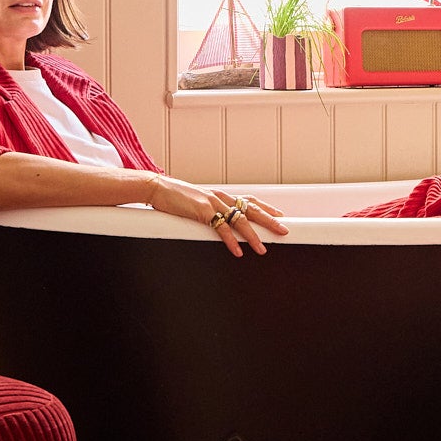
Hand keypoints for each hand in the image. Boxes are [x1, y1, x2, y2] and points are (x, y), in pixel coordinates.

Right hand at [144, 177, 287, 255]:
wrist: (156, 188)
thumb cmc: (174, 197)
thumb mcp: (197, 202)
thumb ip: (209, 209)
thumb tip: (217, 219)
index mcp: (220, 195)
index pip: (249, 200)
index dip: (266, 208)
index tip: (280, 215)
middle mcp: (220, 197)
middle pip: (251, 209)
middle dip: (269, 221)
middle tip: (284, 230)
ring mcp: (212, 203)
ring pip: (240, 220)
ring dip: (253, 236)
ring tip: (263, 249)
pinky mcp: (202, 211)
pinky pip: (221, 228)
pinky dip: (231, 241)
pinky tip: (238, 251)